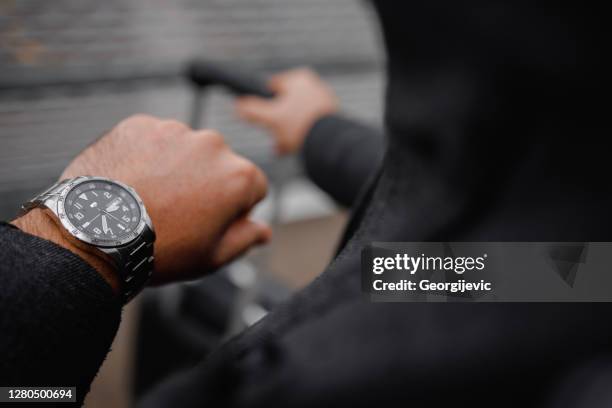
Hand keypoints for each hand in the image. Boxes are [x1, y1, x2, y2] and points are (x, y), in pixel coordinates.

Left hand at [14, 115, 270, 288]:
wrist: (95, 232)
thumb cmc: (158, 249)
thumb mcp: (212, 256)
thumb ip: (245, 238)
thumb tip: (263, 230)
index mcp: (239, 176)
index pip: (255, 187)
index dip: (236, 209)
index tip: (211, 222)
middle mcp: (212, 145)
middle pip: (220, 164)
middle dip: (207, 183)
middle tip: (177, 212)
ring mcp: (174, 131)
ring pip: (185, 150)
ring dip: (176, 167)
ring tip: (151, 198)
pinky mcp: (139, 125)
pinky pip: (152, 139)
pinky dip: (147, 156)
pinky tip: (133, 182)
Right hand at [235, 68, 337, 154]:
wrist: (331, 144)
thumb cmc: (301, 126)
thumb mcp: (270, 118)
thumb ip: (251, 110)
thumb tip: (237, 106)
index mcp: (299, 79)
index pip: (271, 85)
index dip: (262, 101)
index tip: (258, 115)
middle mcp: (314, 87)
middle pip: (284, 103)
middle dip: (275, 121)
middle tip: (271, 135)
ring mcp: (323, 103)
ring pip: (295, 117)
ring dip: (285, 132)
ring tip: (279, 147)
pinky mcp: (330, 119)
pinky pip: (307, 126)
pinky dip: (298, 136)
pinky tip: (290, 149)